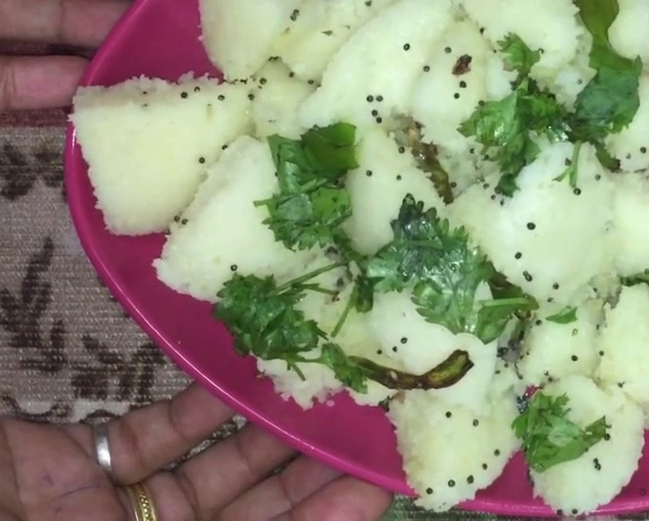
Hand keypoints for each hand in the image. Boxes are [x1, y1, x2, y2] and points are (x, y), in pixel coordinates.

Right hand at [0, 382, 392, 519]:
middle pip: (246, 519)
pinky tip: (242, 379)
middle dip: (307, 481)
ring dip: (265, 438)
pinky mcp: (70, 467)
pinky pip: (150, 437)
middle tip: (369, 429)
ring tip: (327, 396)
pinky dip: (194, 409)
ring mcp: (107, 515)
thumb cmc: (18, 511)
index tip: (375, 491)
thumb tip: (337, 517)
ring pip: (210, 475)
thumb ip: (194, 520)